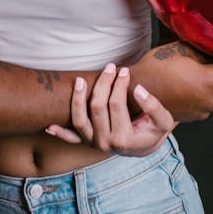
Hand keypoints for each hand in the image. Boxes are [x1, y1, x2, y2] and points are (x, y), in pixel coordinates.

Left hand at [46, 63, 173, 155]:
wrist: (146, 145)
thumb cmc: (154, 131)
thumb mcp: (163, 121)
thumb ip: (154, 107)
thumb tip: (138, 89)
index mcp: (124, 139)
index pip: (116, 105)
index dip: (120, 85)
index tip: (125, 71)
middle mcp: (106, 144)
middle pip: (97, 107)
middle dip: (103, 84)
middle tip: (110, 67)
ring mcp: (94, 144)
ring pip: (79, 120)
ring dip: (77, 99)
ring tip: (79, 81)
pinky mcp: (86, 142)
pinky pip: (70, 138)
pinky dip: (59, 132)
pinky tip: (49, 125)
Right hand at [130, 40, 212, 122]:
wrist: (137, 90)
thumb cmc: (157, 68)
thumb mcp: (183, 49)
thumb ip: (206, 49)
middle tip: (209, 58)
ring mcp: (204, 110)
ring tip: (195, 71)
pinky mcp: (196, 116)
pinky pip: (208, 101)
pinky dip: (203, 92)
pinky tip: (189, 83)